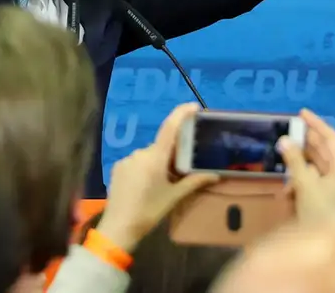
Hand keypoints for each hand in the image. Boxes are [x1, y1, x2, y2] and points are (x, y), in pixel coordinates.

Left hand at [97, 103, 218, 251]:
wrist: (119, 226)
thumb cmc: (149, 211)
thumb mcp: (174, 197)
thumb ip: (194, 182)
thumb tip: (215, 175)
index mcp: (155, 158)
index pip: (170, 128)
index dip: (181, 114)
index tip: (193, 106)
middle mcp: (140, 153)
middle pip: (161, 146)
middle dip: (171, 154)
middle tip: (179, 172)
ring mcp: (127, 159)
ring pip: (148, 154)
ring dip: (157, 163)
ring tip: (160, 183)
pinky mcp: (118, 167)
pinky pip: (137, 161)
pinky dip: (145, 167)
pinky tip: (145, 185)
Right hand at [277, 109, 334, 226]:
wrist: (325, 248)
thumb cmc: (320, 212)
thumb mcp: (305, 184)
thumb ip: (294, 161)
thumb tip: (284, 140)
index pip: (331, 138)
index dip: (316, 124)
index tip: (300, 113)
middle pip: (322, 151)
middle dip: (304, 144)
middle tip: (288, 133)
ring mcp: (332, 187)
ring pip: (313, 167)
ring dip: (297, 166)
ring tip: (283, 164)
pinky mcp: (322, 198)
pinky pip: (309, 182)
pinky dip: (297, 183)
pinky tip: (286, 194)